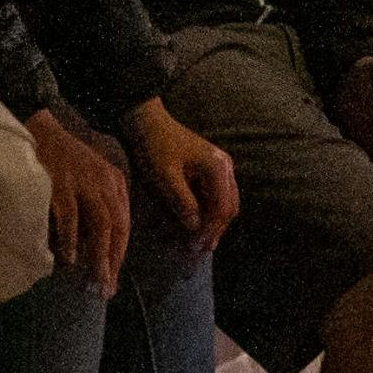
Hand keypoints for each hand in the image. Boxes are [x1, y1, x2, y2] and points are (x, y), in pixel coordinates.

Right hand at [25, 108, 131, 292]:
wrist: (38, 129)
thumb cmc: (60, 160)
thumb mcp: (89, 179)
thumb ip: (96, 206)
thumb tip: (94, 249)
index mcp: (115, 182)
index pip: (123, 225)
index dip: (119, 255)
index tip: (112, 279)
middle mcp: (105, 182)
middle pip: (117, 227)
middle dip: (113, 261)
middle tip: (106, 288)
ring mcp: (84, 181)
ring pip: (100, 225)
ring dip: (98, 256)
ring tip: (93, 280)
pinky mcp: (63, 181)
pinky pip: (71, 216)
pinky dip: (71, 239)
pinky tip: (69, 259)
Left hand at [122, 97, 237, 253]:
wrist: (144, 122)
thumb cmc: (153, 148)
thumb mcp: (165, 179)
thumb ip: (183, 204)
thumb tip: (195, 229)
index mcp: (218, 167)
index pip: (222, 209)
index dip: (209, 231)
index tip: (193, 247)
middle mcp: (225, 167)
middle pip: (228, 208)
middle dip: (213, 231)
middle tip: (196, 250)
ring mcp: (219, 167)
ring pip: (223, 204)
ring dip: (209, 224)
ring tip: (194, 243)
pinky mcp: (209, 169)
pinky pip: (213, 197)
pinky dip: (204, 213)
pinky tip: (191, 225)